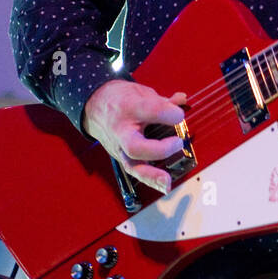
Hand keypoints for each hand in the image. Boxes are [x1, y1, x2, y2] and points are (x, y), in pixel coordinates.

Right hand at [82, 80, 185, 194]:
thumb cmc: (121, 99)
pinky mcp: (119, 157)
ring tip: (168, 182)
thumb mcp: (140, 92)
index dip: (169, 113)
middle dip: (159, 149)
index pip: (150, 111)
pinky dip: (150, 180)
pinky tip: (164, 186)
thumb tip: (182, 100)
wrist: (95, 106)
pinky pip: (133, 171)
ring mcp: (119, 146)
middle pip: (135, 146)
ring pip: (132, 165)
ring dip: (152, 175)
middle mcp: (121, 130)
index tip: (180, 115)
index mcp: (128, 107)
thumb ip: (163, 101)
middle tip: (178, 142)